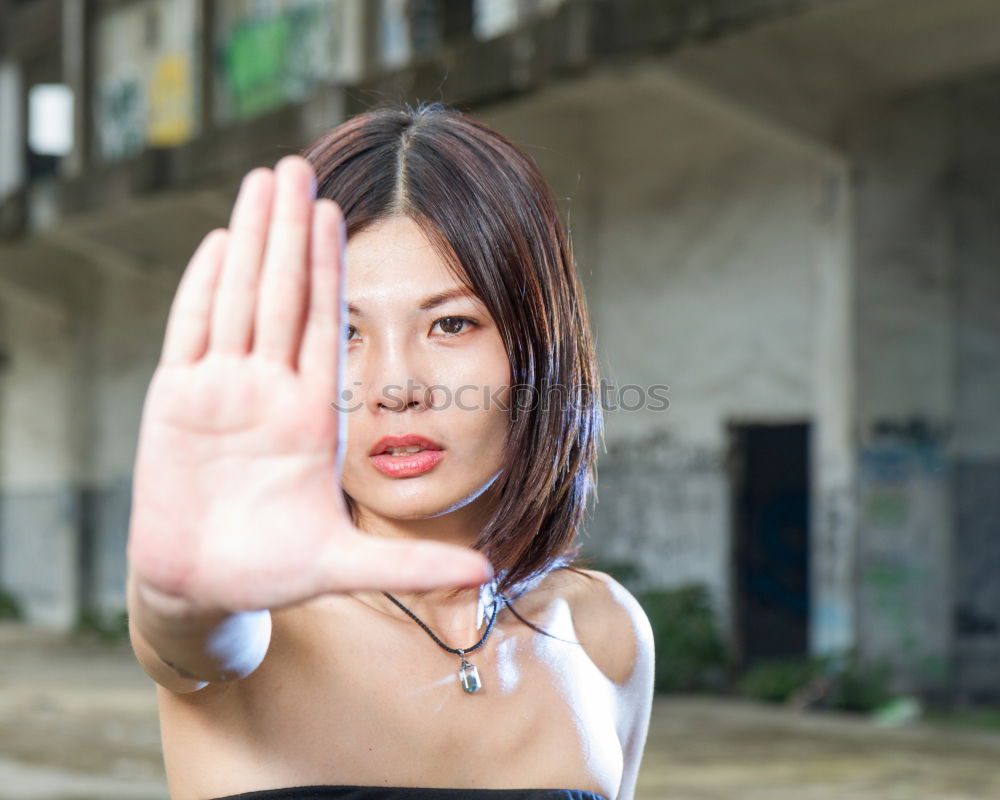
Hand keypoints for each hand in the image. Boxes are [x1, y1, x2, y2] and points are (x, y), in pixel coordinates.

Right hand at [126, 156, 492, 612]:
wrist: (206, 589)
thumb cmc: (274, 575)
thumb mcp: (348, 566)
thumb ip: (414, 567)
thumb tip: (488, 577)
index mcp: (312, 416)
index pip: (323, 325)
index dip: (327, 267)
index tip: (339, 211)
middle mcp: (268, 392)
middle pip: (280, 295)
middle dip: (288, 231)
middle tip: (296, 166)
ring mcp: (220, 393)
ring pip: (236, 299)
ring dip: (249, 240)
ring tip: (262, 180)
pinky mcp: (174, 404)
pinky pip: (189, 333)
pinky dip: (201, 288)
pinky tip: (218, 241)